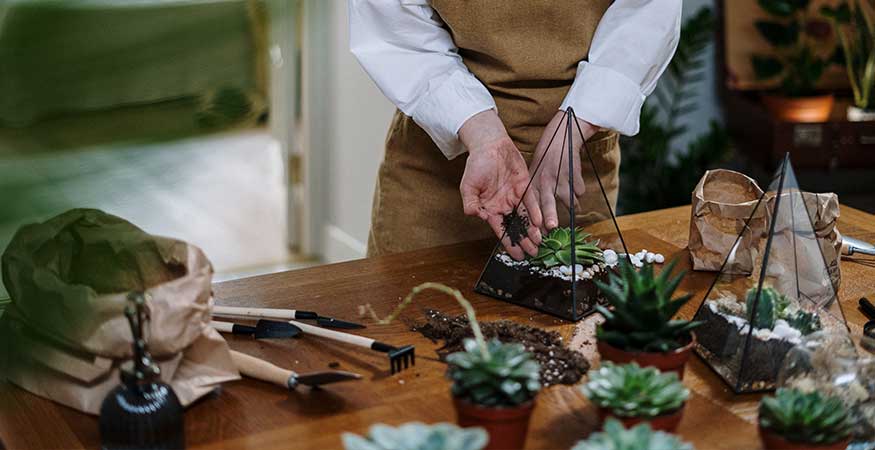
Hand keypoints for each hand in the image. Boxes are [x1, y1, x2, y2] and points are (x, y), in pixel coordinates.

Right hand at [459, 110, 541, 259]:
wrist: (490, 145)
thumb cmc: (476, 165)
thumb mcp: (468, 185)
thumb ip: (470, 202)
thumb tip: (473, 215)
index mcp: (489, 209)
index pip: (501, 230)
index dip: (509, 243)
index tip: (517, 256)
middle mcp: (504, 206)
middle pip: (516, 227)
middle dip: (524, 241)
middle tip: (533, 253)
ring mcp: (515, 197)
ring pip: (526, 218)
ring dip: (532, 231)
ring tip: (539, 243)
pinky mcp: (525, 187)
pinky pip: (532, 202)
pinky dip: (536, 212)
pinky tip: (540, 223)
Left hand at [528, 111, 597, 230]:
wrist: (562, 136)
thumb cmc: (547, 157)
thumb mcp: (535, 172)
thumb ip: (537, 191)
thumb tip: (539, 218)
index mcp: (534, 182)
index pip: (533, 204)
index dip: (535, 220)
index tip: (538, 233)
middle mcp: (545, 180)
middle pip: (547, 203)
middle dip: (550, 217)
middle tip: (551, 228)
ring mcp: (560, 177)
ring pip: (570, 201)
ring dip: (573, 205)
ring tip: (572, 202)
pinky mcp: (574, 174)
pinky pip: (580, 192)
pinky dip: (579, 190)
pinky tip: (574, 180)